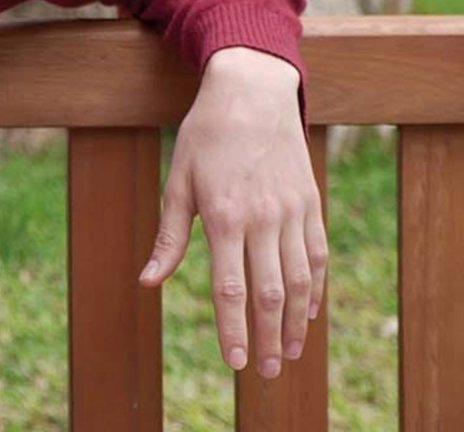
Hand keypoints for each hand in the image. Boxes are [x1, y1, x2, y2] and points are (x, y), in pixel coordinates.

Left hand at [137, 46, 327, 377]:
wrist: (251, 92)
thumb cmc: (206, 136)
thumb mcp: (178, 180)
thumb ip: (168, 236)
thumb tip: (147, 281)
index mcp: (224, 216)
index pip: (229, 289)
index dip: (232, 329)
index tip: (234, 362)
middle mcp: (263, 219)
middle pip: (270, 295)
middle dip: (268, 339)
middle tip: (263, 372)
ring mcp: (292, 212)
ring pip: (299, 282)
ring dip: (297, 324)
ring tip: (289, 354)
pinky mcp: (311, 203)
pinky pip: (318, 257)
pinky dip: (316, 290)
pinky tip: (309, 313)